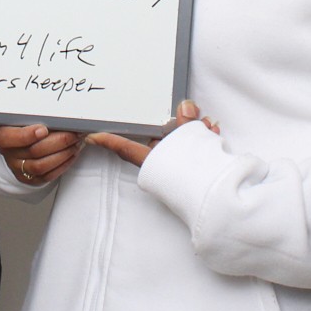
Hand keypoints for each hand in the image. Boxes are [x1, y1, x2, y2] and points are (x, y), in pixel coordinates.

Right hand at [0, 123, 84, 185]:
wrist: (23, 142)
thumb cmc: (26, 125)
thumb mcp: (27, 116)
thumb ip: (38, 116)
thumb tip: (58, 115)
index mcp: (4, 136)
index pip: (10, 138)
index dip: (28, 135)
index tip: (44, 129)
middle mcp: (9, 154)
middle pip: (33, 151)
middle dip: (58, 142)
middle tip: (73, 133)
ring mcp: (19, 168)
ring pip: (41, 166)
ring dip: (63, 154)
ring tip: (75, 143)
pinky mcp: (30, 179)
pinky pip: (48, 176)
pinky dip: (63, 165)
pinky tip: (71, 154)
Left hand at [85, 100, 214, 167]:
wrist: (218, 203)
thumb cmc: (199, 178)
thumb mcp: (192, 143)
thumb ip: (187, 124)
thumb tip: (185, 107)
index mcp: (153, 161)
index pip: (126, 148)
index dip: (108, 142)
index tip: (92, 137)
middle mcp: (161, 168)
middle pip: (161, 142)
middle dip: (178, 128)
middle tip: (195, 117)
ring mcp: (175, 174)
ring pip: (180, 147)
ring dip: (195, 134)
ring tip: (209, 126)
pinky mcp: (190, 177)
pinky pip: (192, 155)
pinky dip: (202, 143)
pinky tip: (213, 133)